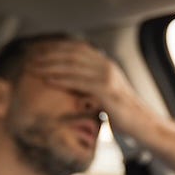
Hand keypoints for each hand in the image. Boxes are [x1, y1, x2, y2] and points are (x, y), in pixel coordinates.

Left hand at [28, 40, 149, 136]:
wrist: (144, 126)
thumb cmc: (124, 115)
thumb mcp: (105, 96)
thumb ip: (90, 87)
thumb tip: (72, 86)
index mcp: (106, 64)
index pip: (77, 49)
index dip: (56, 48)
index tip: (38, 51)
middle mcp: (107, 66)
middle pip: (72, 53)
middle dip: (48, 54)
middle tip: (30, 57)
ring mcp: (108, 77)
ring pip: (73, 65)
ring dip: (50, 65)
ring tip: (33, 67)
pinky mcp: (107, 90)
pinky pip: (79, 82)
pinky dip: (61, 79)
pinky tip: (47, 80)